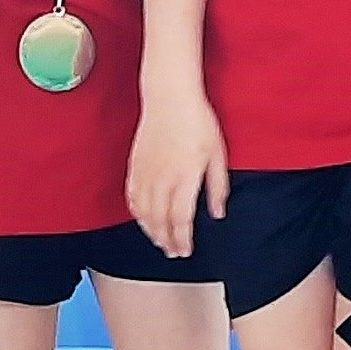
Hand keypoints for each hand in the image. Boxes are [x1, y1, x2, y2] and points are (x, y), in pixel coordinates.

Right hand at [126, 88, 229, 260]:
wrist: (169, 97)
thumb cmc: (198, 122)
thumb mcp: (218, 154)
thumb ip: (217, 187)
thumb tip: (217, 213)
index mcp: (185, 176)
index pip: (181, 219)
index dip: (183, 239)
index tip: (186, 251)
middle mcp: (162, 178)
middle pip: (160, 219)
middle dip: (166, 240)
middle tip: (173, 253)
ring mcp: (146, 172)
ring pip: (144, 211)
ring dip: (151, 230)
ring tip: (159, 241)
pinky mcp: (135, 165)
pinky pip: (132, 196)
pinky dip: (136, 212)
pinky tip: (143, 219)